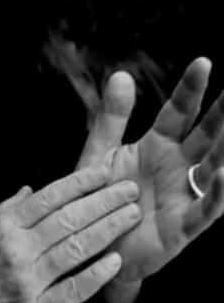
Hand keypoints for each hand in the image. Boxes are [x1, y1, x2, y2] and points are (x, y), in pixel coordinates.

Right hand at [0, 166, 141, 302]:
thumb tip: (30, 190)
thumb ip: (3, 210)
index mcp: (3, 228)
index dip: (79, 183)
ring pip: (76, 251)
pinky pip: (72, 293)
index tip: (102, 171)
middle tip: (128, 189)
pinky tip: (115, 262)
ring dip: (107, 231)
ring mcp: (29, 284)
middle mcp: (18, 252)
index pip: (49, 198)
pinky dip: (95, 277)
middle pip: (69, 220)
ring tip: (129, 216)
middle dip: (103, 202)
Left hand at [77, 58, 223, 302]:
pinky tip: (223, 175)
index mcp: (157, 145)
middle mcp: (176, 166)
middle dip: (221, 113)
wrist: (91, 240)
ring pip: (212, 168)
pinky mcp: (182, 226)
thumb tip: (122, 74)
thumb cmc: (99, 194)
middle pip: (205, 135)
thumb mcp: (101, 151)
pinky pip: (204, 210)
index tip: (203, 62)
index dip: (191, 88)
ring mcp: (182, 195)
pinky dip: (216, 195)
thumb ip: (113, 116)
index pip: (179, 111)